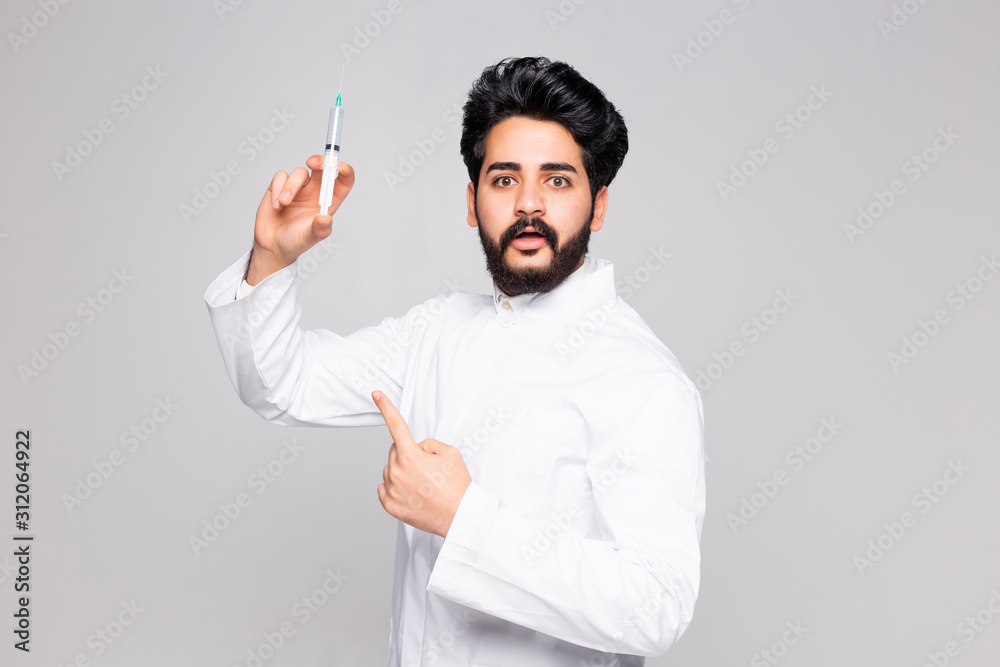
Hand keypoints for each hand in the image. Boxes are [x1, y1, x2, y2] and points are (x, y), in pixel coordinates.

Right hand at [246, 155, 355, 284]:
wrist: (272, 244)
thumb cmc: (295, 241)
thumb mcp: (310, 238)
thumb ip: (319, 229)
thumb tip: (325, 218)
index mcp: (329, 201)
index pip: (343, 181)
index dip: (346, 171)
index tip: (340, 167)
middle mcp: (316, 191)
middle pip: (323, 168)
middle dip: (320, 161)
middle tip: (312, 164)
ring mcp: (299, 187)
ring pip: (299, 173)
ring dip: (290, 187)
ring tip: (283, 204)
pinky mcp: (280, 186)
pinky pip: (281, 176)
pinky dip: (278, 188)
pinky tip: (277, 205)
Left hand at [372, 390, 471, 536]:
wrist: (460, 516)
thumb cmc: (457, 485)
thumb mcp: (449, 453)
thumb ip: (427, 444)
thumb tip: (415, 449)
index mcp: (411, 456)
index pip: (396, 425)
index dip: (386, 407)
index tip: (376, 394)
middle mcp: (397, 472)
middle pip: (394, 451)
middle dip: (407, 453)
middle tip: (427, 468)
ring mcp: (392, 490)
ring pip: (390, 469)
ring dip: (401, 471)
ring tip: (423, 484)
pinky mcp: (390, 505)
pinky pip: (384, 487)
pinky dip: (395, 486)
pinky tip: (412, 492)